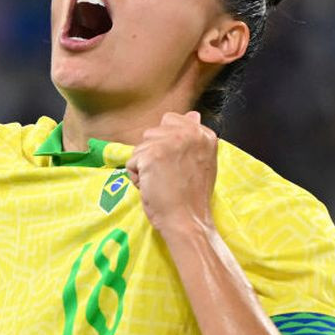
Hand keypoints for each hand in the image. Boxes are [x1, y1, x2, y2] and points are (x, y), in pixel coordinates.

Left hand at [126, 111, 218, 231]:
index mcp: (203, 134)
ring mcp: (169, 143)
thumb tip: (192, 114)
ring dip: (144, 168)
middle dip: (153, 155)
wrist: (188, 220)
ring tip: (161, 183)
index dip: (166, 144)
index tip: (177, 164)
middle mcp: (188, 133)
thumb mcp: (201, 161)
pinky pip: (131, 163)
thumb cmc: (192, 196)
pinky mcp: (151, 155)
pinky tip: (152, 188)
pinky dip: (137, 178)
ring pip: (139, 148)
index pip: (170, 121)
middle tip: (170, 177)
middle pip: (151, 134)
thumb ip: (193, 137)